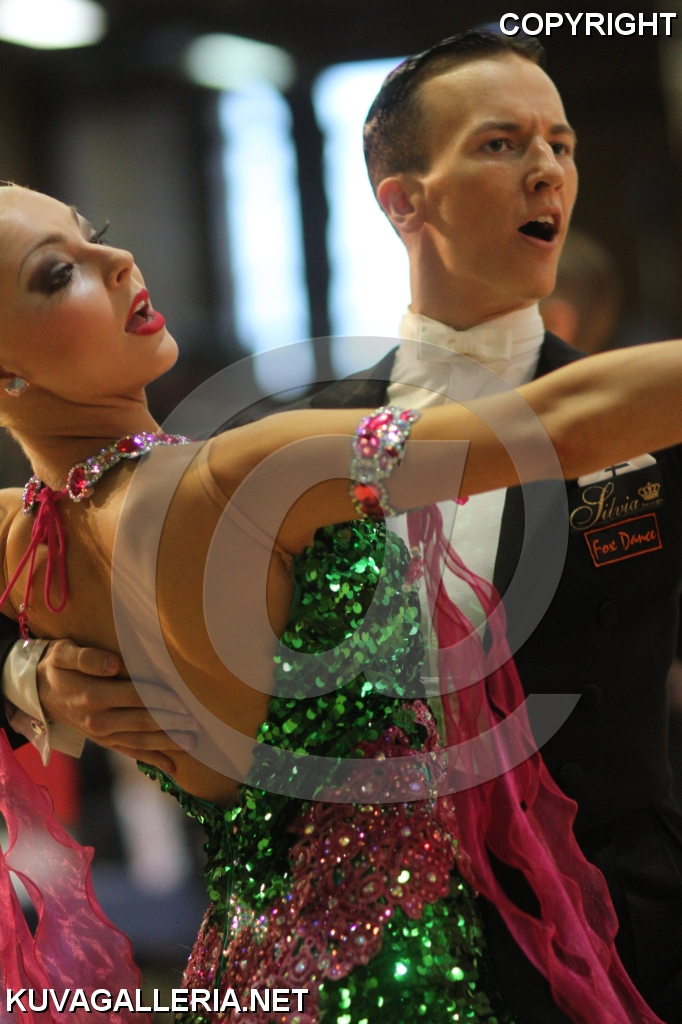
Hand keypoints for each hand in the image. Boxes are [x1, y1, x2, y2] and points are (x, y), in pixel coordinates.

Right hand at [36, 639, 199, 773]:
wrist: (37, 692)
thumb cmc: (57, 666)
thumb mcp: (63, 653)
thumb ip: (87, 658)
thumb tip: (114, 664)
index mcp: (91, 696)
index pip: (134, 696)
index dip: (160, 699)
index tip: (183, 701)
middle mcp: (98, 720)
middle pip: (142, 721)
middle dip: (171, 723)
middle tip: (198, 724)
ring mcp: (102, 735)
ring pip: (140, 741)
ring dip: (168, 743)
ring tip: (194, 742)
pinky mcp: (105, 742)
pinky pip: (131, 752)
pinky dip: (153, 760)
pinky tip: (173, 766)